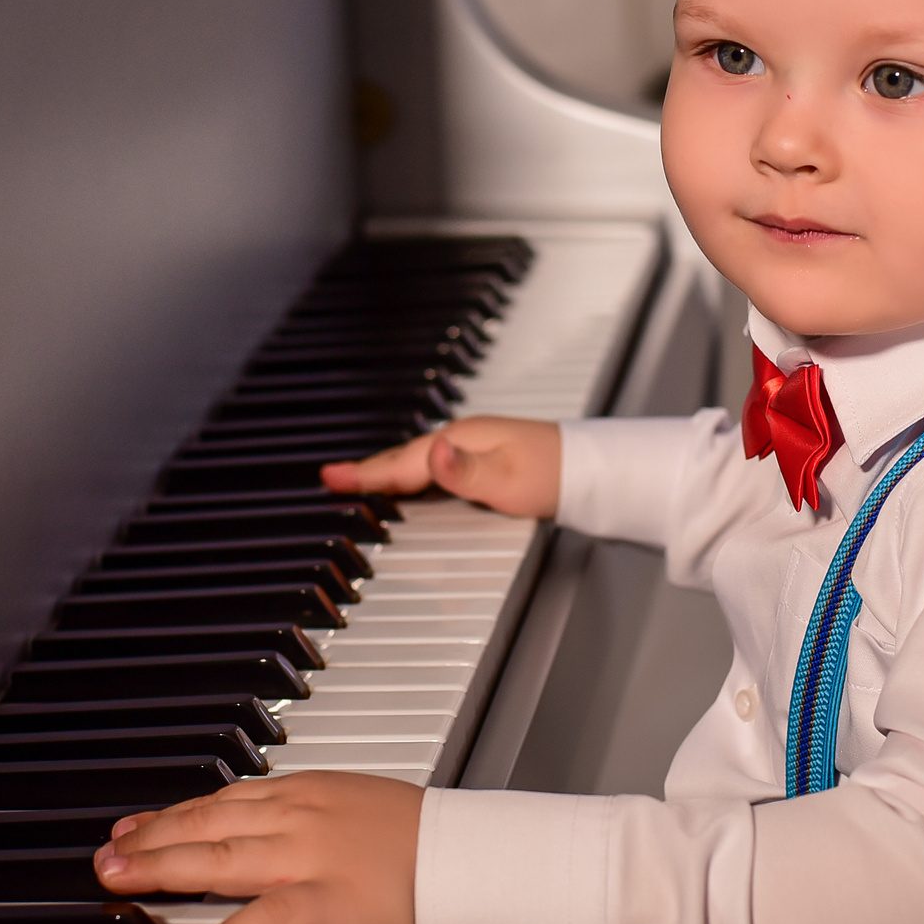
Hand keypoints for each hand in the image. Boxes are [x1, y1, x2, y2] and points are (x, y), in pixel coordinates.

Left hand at [94, 772, 424, 923]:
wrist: (473, 854)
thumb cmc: (426, 836)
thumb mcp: (357, 804)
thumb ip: (308, 814)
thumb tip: (263, 825)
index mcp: (308, 791)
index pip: (222, 800)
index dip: (171, 816)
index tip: (132, 828)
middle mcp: (301, 816)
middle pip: (208, 825)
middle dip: (150, 840)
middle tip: (106, 857)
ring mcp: (314, 857)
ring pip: (223, 860)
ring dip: (164, 869)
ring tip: (122, 881)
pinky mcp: (335, 902)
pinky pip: (272, 919)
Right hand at [321, 416, 559, 517]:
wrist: (592, 471)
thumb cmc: (555, 476)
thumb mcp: (509, 479)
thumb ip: (465, 472)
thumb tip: (432, 453)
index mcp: (462, 441)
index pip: (404, 461)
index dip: (367, 473)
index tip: (331, 477)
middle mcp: (463, 440)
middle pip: (405, 457)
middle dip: (368, 469)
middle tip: (333, 478)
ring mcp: (473, 448)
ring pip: (417, 461)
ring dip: (386, 471)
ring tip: (358, 480)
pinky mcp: (483, 460)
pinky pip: (433, 467)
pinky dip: (411, 474)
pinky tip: (408, 483)